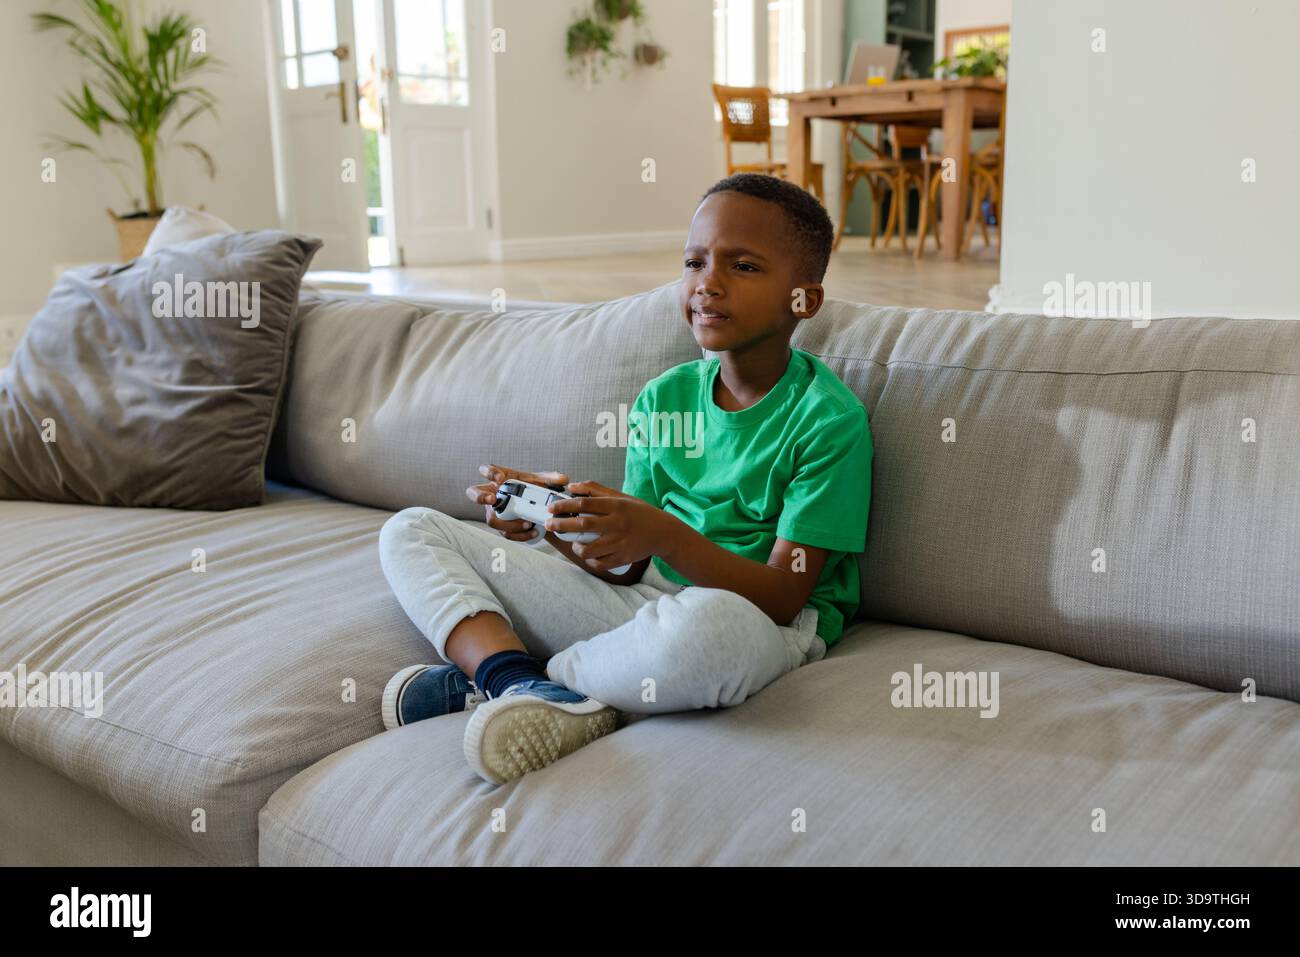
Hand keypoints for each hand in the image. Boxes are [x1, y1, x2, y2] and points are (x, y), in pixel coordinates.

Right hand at [465, 463, 568, 542]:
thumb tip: (563, 479)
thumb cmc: (535, 488)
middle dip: (480, 497)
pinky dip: (519, 535)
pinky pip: (504, 533)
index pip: (485, 470)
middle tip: (493, 500)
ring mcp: (494, 511)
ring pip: (491, 519)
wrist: (538, 506)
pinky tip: (532, 532)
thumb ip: (552, 479)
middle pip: (473, 493)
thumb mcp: (543, 482)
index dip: (488, 473)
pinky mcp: (502, 526)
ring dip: (507, 523)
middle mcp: (492, 493)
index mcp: (500, 478)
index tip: (500, 478)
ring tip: (526, 523)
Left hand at [544, 480, 662, 570]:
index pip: (585, 504)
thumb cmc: (638, 513)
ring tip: (574, 544)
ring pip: (589, 549)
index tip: (552, 508)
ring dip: (576, 547)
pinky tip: (589, 555)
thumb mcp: (620, 496)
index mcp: (615, 506)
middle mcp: (617, 523)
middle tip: (549, 525)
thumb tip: (572, 486)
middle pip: (583, 525)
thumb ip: (596, 490)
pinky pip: (600, 563)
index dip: (565, 505)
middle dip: (561, 525)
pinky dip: (590, 560)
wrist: (662, 532)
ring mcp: (620, 542)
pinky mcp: (623, 558)